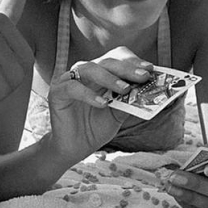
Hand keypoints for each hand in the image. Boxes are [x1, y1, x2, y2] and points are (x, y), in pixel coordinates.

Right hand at [46, 46, 152, 162]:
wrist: (73, 147)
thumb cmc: (95, 128)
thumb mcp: (117, 115)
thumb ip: (129, 102)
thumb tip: (148, 91)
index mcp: (101, 74)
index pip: (117, 59)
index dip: (133, 62)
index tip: (150, 70)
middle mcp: (85, 72)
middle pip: (107, 62)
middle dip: (127, 68)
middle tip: (143, 76)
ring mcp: (70, 80)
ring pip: (90, 69)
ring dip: (109, 78)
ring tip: (125, 89)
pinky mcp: (57, 92)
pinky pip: (73, 87)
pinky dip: (89, 94)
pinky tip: (102, 103)